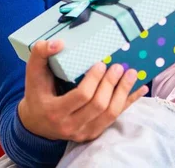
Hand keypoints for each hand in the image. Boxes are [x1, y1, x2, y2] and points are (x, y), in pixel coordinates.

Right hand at [18, 40, 147, 142]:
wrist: (35, 123)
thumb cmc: (37, 94)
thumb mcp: (33, 75)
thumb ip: (40, 55)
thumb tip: (58, 42)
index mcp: (55, 111)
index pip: (81, 96)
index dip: (94, 80)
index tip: (100, 63)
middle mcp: (71, 125)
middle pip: (99, 106)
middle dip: (111, 84)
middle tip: (118, 66)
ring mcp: (84, 132)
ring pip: (110, 114)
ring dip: (124, 92)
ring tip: (131, 73)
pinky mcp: (94, 132)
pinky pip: (116, 117)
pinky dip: (130, 102)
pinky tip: (141, 88)